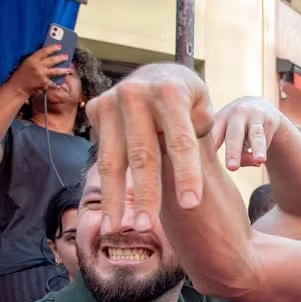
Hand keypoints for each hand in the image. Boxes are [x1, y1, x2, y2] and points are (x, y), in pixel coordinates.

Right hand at [9, 46, 71, 95]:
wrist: (18, 86)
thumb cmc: (22, 74)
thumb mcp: (27, 63)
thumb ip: (36, 59)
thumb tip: (48, 55)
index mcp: (32, 59)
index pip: (44, 51)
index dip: (52, 48)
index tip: (59, 46)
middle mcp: (37, 66)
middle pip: (52, 60)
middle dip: (60, 58)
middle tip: (66, 56)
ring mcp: (42, 74)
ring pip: (56, 71)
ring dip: (63, 70)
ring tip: (68, 70)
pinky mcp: (44, 82)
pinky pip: (53, 82)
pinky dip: (57, 83)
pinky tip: (61, 84)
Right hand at [85, 63, 214, 231]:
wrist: (158, 74)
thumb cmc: (189, 101)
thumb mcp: (204, 109)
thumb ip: (201, 134)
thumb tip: (193, 166)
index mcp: (171, 92)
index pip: (180, 141)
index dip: (187, 174)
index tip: (191, 205)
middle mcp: (137, 94)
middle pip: (143, 154)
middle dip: (146, 193)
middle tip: (147, 227)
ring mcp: (112, 100)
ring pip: (114, 158)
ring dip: (115, 197)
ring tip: (117, 227)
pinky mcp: (96, 109)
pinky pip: (103, 155)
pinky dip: (107, 186)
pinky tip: (110, 213)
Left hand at [210, 97, 283, 170]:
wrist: (260, 107)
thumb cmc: (238, 128)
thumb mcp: (230, 136)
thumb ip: (233, 153)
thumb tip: (244, 164)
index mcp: (219, 119)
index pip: (212, 134)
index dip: (208, 146)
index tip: (202, 159)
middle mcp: (236, 114)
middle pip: (234, 134)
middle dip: (233, 151)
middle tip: (232, 167)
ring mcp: (254, 116)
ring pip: (256, 135)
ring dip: (258, 148)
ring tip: (260, 160)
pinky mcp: (270, 120)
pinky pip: (267, 141)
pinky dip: (262, 152)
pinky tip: (258, 159)